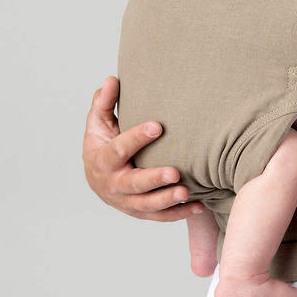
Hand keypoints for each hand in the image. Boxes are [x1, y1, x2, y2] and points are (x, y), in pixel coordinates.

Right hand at [82, 76, 202, 220]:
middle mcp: (113, 184)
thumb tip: (112, 80)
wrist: (97, 179)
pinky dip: (179, 213)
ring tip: (186, 191)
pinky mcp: (139, 212)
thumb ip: (104, 103)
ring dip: (167, 200)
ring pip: (146, 205)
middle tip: (175, 172)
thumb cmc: (102, 144)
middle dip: (154, 179)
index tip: (158, 126)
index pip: (119, 149)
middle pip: (133, 184)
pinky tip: (199, 206)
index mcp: (103, 160)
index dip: (136, 138)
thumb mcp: (98, 123)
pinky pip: (159, 216)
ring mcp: (126, 202)